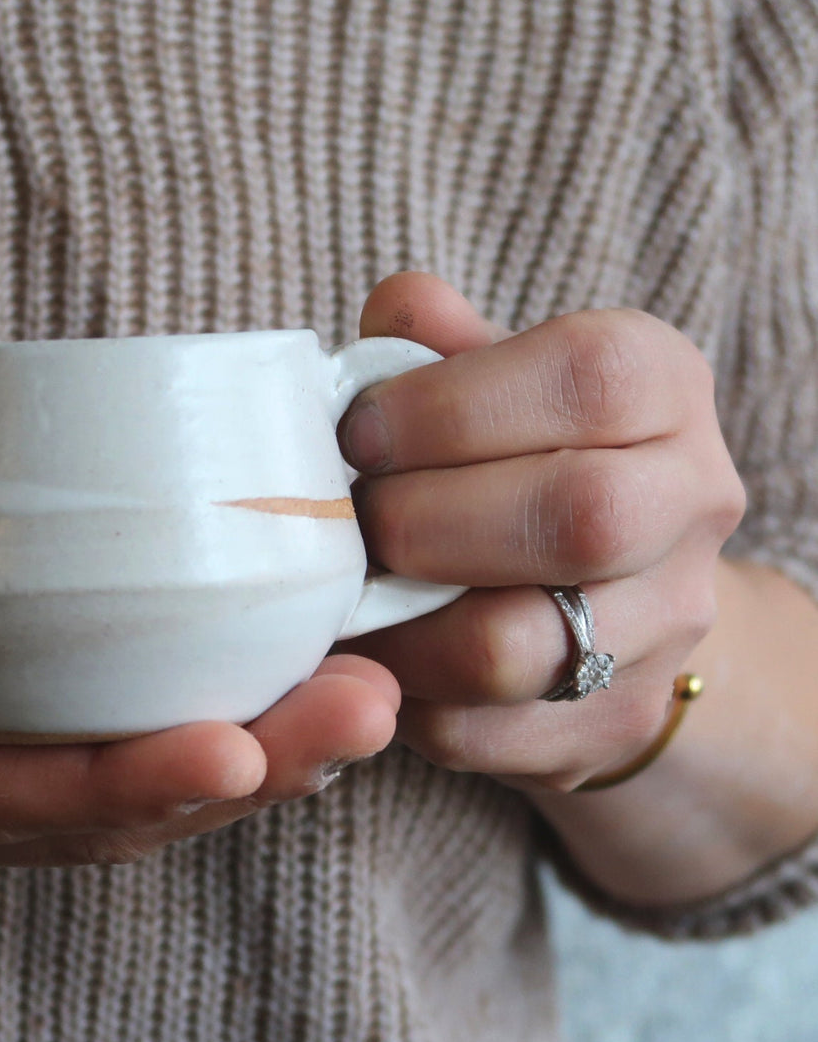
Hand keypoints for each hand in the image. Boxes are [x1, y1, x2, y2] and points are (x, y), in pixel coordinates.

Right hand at [0, 361, 397, 983]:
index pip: (1, 801)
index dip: (124, 780)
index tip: (237, 744)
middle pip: (108, 826)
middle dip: (246, 773)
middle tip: (372, 700)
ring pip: (114, 824)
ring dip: (239, 771)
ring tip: (356, 700)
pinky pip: (79, 799)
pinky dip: (174, 760)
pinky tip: (250, 705)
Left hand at [335, 273, 745, 792]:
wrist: (605, 587)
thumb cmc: (513, 455)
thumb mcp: (487, 379)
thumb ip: (437, 344)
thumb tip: (399, 309)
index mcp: (663, 387)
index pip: (588, 377)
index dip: (449, 407)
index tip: (358, 434)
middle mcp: (692, 502)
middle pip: (577, 517)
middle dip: (424, 520)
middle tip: (352, 521)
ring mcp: (667, 625)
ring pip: (515, 647)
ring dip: (399, 624)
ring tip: (349, 594)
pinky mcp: (609, 722)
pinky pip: (478, 732)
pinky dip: (401, 695)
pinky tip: (378, 652)